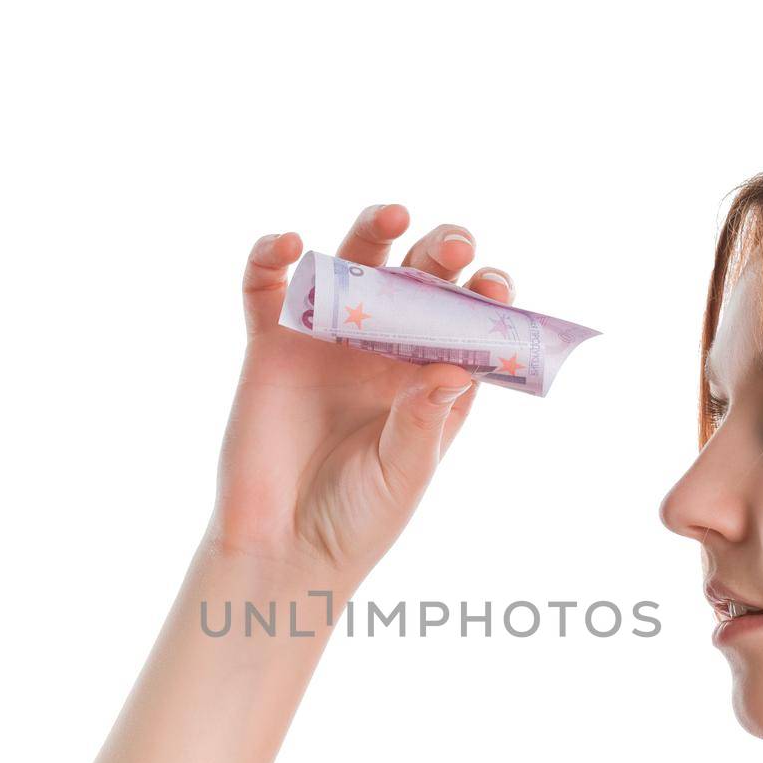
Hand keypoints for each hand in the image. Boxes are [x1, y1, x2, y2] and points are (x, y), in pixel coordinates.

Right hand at [207, 204, 513, 587]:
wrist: (282, 549)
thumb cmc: (357, 520)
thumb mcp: (404, 475)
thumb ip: (424, 422)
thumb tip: (454, 366)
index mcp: (429, 379)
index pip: (465, 322)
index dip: (483, 298)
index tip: (495, 287)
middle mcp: (382, 350)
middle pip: (416, 279)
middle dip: (439, 253)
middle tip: (453, 246)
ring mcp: (327, 342)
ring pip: (352, 263)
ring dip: (372, 230)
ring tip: (392, 212)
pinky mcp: (271, 346)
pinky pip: (267, 288)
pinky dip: (271, 256)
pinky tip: (287, 242)